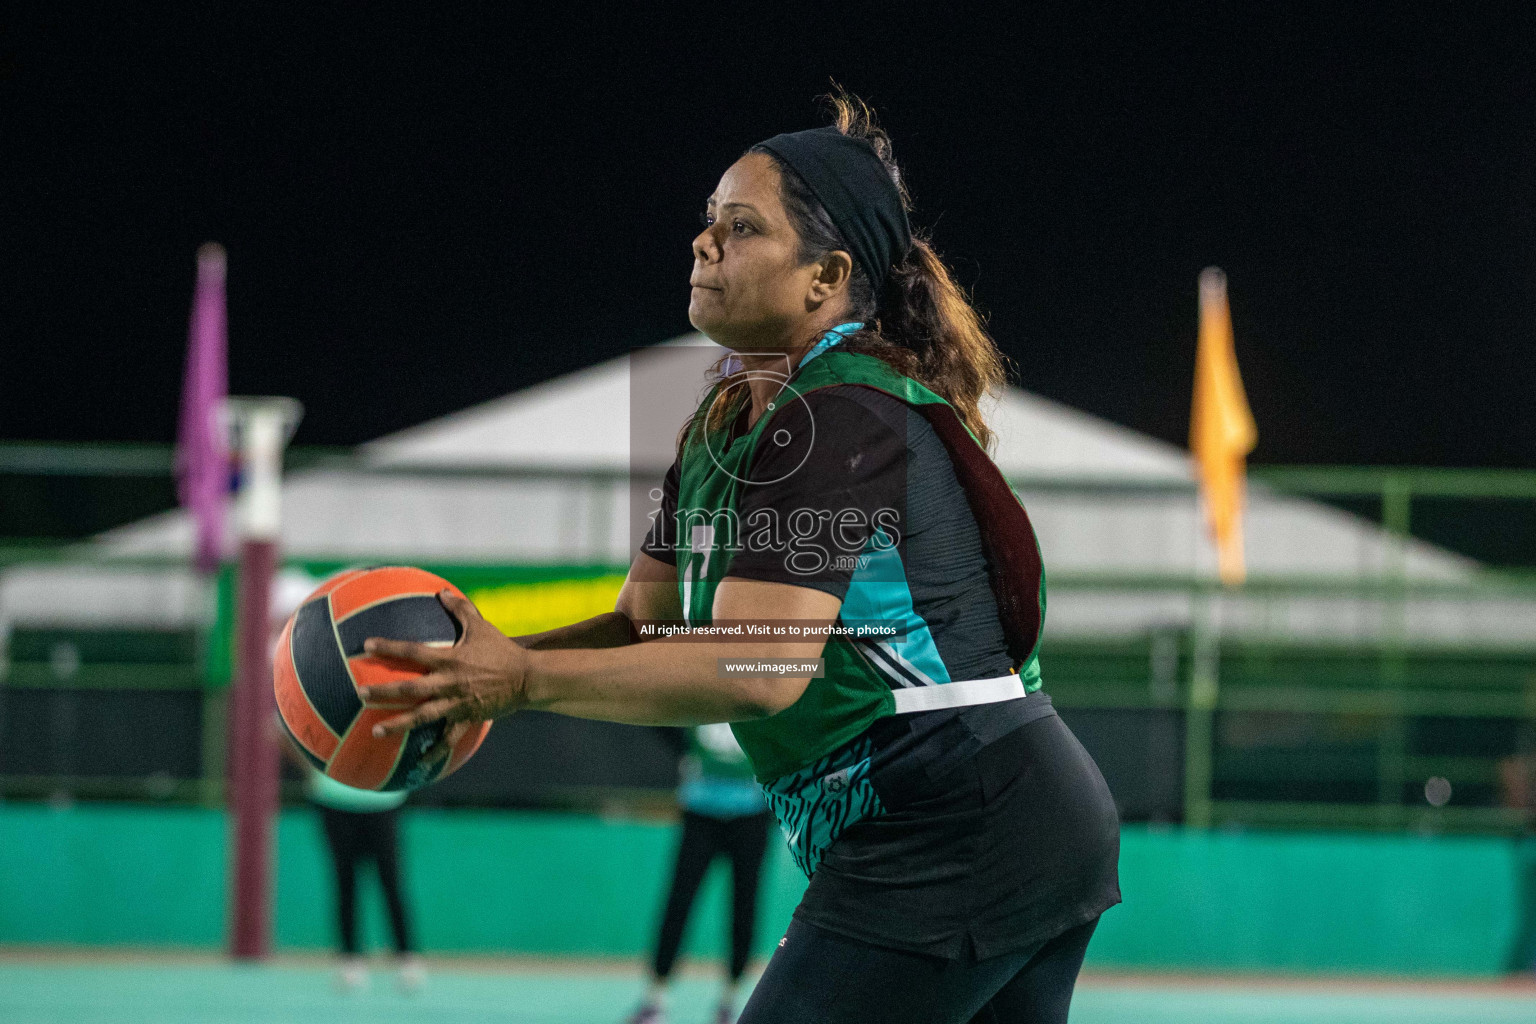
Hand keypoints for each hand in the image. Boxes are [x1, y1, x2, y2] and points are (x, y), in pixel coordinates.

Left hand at [358, 589, 527, 753]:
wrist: (527, 678)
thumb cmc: (502, 650)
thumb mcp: (481, 626)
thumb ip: (460, 609)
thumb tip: (441, 592)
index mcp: (449, 659)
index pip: (413, 651)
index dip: (390, 647)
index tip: (367, 645)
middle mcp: (448, 682)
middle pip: (410, 688)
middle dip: (383, 691)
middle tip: (360, 693)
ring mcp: (456, 703)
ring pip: (422, 716)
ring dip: (398, 724)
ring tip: (375, 732)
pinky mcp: (466, 718)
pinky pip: (447, 738)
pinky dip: (434, 751)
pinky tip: (419, 764)